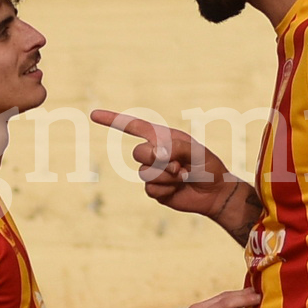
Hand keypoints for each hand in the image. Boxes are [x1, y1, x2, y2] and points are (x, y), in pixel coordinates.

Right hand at [90, 109, 238, 218]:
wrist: (214, 192)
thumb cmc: (207, 166)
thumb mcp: (195, 151)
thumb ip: (174, 147)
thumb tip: (154, 153)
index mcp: (161, 137)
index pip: (132, 126)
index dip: (112, 120)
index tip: (92, 115)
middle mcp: (154, 153)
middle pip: (137, 153)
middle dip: (157, 160)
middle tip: (178, 165)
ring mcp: (153, 172)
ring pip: (145, 173)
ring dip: (167, 177)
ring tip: (183, 176)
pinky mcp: (155, 190)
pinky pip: (150, 190)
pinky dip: (166, 190)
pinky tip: (178, 189)